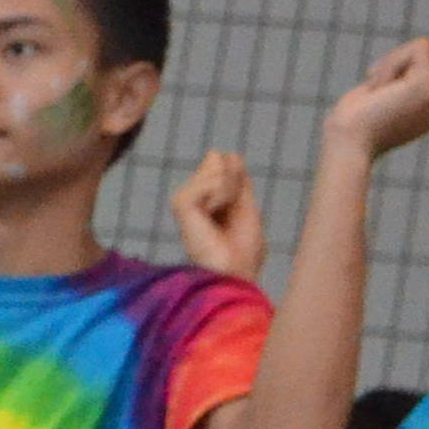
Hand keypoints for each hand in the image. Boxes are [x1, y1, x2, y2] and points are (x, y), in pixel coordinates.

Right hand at [169, 150, 265, 279]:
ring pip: (213, 166)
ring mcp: (184, 201)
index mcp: (205, 199)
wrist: (236, 275)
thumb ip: (238, 181)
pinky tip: (215, 216)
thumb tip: (227, 154)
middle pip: (216, 158)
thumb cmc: (243, 252)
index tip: (239, 208)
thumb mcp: (246, 208)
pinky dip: (221, 194)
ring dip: (229, 190)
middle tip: (232, 213)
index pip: (221, 161)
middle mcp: (191, 198)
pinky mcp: (181, 204)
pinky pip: (209, 180)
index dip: (239, 178)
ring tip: (224, 217)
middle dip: (234, 181)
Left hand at [327, 37, 428, 157]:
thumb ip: (413, 79)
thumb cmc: (357, 121)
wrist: (349, 144)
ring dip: (395, 60)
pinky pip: (420, 47)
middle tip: (382, 86)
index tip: (389, 89)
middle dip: (409, 56)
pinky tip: (379, 87)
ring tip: (380, 89)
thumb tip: (428, 46)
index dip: (420, 62)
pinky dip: (392, 61)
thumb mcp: (390, 96)